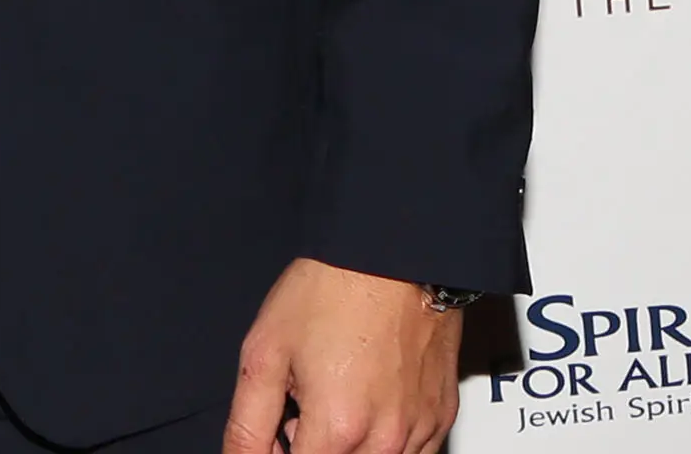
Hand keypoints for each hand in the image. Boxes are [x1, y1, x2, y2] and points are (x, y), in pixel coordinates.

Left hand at [225, 258, 462, 453]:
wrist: (393, 256)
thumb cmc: (330, 294)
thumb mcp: (265, 353)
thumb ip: (249, 422)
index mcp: (339, 428)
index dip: (277, 449)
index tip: (277, 423)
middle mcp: (387, 440)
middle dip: (310, 444)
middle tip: (301, 402)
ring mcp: (421, 431)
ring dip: (346, 445)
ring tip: (333, 394)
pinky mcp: (442, 417)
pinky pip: (410, 453)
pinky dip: (381, 439)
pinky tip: (365, 397)